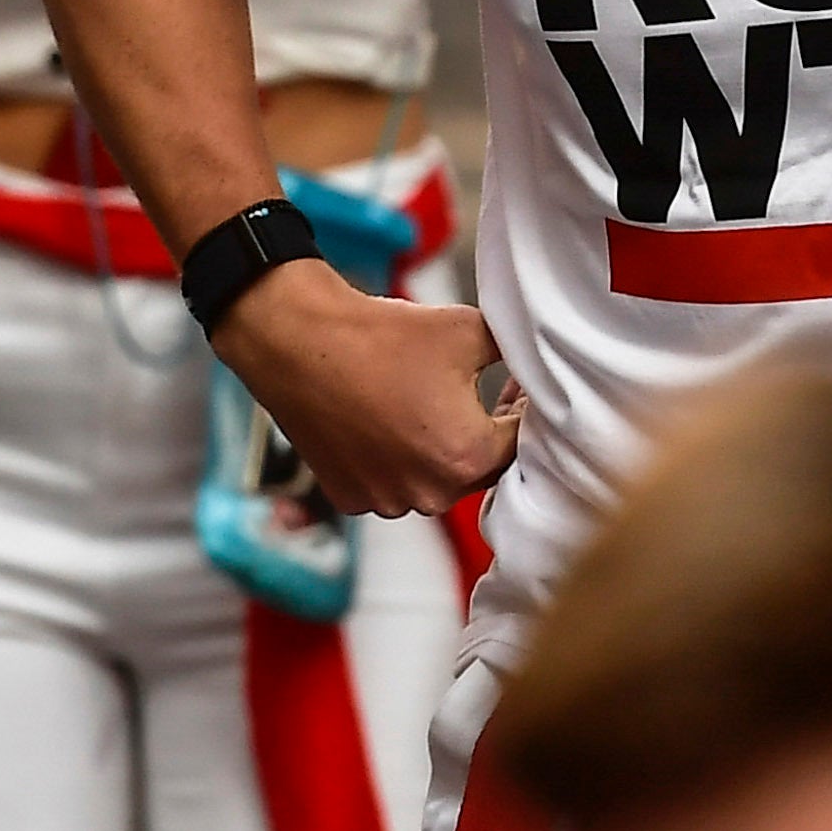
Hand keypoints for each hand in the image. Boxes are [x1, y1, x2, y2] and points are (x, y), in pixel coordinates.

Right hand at [217, 259, 517, 514]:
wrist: (299, 341)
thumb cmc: (383, 336)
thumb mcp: (470, 329)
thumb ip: (514, 352)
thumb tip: (532, 357)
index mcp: (468, 457)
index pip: (520, 441)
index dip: (524, 408)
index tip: (519, 385)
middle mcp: (430, 493)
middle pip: (479, 466)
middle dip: (484, 430)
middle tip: (484, 391)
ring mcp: (386, 501)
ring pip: (434, 479)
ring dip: (439, 448)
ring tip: (429, 403)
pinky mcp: (350, 498)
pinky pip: (391, 483)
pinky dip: (397, 458)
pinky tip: (391, 419)